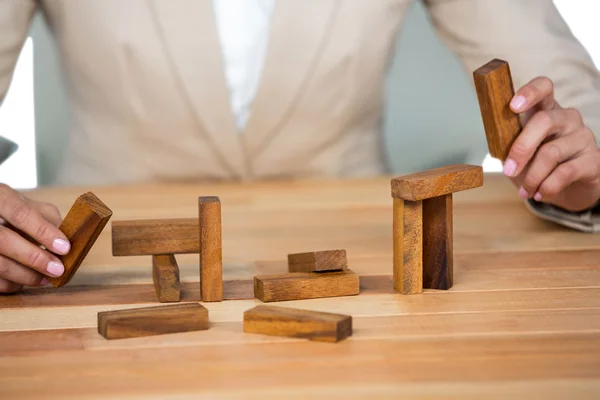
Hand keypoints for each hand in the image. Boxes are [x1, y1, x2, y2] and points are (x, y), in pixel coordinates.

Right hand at [0, 184, 70, 292]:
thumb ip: (49, 219)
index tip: (64, 248)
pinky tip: (25, 281)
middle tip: (58, 270)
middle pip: (4, 240)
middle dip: (34, 258)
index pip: (21, 213)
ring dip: (25, 275)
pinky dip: (12, 283)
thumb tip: (67, 239)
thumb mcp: (32, 206)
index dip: (43, 232)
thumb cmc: (15, 211)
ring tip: (46, 279)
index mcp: (0, 197)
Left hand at [502, 77, 599, 211]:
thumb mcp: (519, 152)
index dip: (529, 92)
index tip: (512, 106)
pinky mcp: (594, 159)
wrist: (569, 190)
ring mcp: (583, 137)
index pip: (544, 87)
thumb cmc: (538, 165)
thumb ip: (508, 141)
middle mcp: (567, 118)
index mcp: (546, 110)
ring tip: (524, 191)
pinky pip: (566, 172)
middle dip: (521, 148)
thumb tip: (492, 140)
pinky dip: (547, 186)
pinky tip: (540, 193)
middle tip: (509, 171)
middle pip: (543, 121)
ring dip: (532, 176)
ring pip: (551, 152)